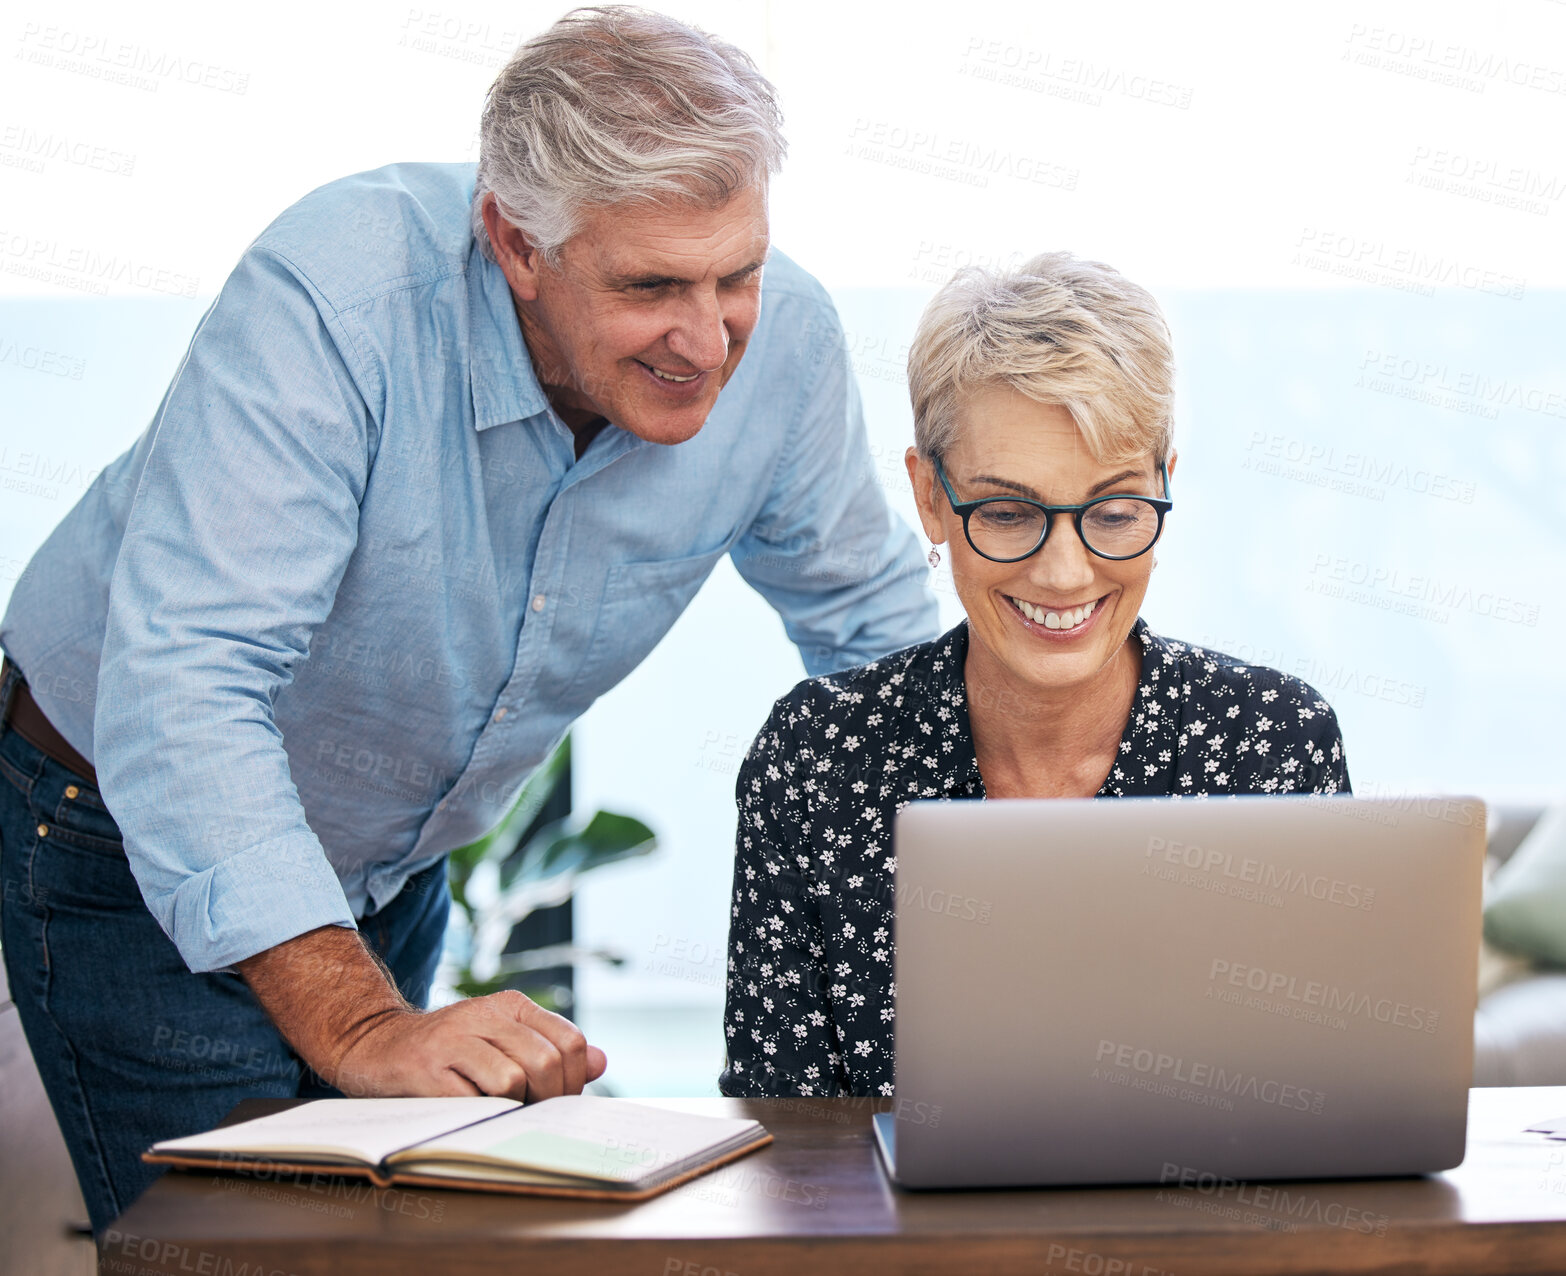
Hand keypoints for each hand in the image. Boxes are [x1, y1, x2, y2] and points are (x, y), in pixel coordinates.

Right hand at [238, 925, 606, 1101]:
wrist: (372, 1044)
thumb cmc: (446, 1052)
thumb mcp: (501, 1041)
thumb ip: (549, 1050)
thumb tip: (600, 1062)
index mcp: (511, 1006)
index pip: (569, 1042)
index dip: (573, 1082)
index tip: (555, 1103)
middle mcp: (484, 1015)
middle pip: (546, 1064)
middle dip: (546, 1101)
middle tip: (528, 1115)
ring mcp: (454, 1039)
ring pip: (514, 1079)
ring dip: (512, 1108)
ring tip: (496, 1112)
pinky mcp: (425, 1068)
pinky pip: (472, 1100)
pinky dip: (480, 1116)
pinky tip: (469, 1115)